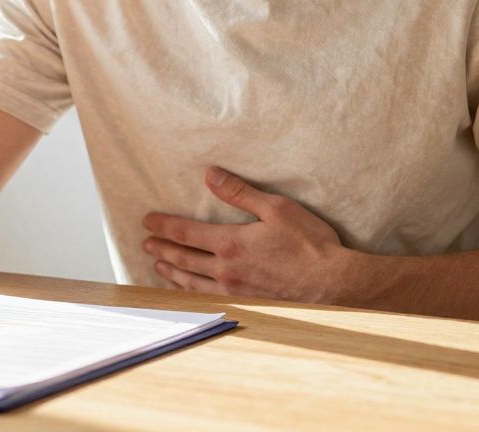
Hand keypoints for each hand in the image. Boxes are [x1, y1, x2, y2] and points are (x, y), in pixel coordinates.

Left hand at [141, 167, 356, 303]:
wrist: (332, 285)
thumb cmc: (309, 244)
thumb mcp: (276, 208)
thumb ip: (240, 192)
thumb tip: (210, 174)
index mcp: (231, 243)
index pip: (186, 232)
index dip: (164, 226)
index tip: (147, 221)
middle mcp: (226, 269)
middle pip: (184, 258)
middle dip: (162, 248)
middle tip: (146, 243)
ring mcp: (234, 290)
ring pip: (192, 281)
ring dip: (171, 271)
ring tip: (158, 264)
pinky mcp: (246, 303)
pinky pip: (207, 298)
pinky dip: (189, 292)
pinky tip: (187, 290)